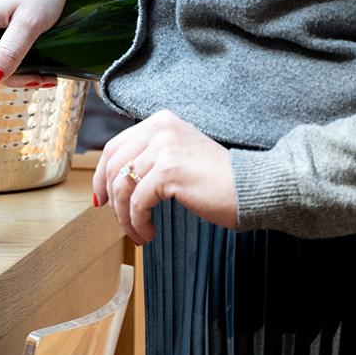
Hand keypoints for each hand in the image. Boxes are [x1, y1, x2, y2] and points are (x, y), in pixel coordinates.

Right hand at [0, 0, 68, 86]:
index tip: (7, 78)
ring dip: (19, 68)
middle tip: (36, 79)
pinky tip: (40, 63)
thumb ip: (9, 52)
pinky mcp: (4, 16)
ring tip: (44, 74)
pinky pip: (5, 43)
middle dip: (9, 74)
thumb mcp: (28, 24)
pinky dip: (21, 56)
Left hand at [92, 110, 236, 244]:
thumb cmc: (218, 179)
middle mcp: (159, 129)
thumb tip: (112, 181)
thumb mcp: (178, 156)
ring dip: (126, 217)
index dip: (101, 176)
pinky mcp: (169, 171)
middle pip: (114, 166)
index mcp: (160, 122)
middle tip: (121, 221)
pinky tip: (149, 232)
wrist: (254, 187)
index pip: (114, 147)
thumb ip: (150, 158)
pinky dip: (138, 222)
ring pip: (123, 187)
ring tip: (139, 232)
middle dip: (111, 200)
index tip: (101, 199)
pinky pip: (137, 202)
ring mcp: (164, 148)